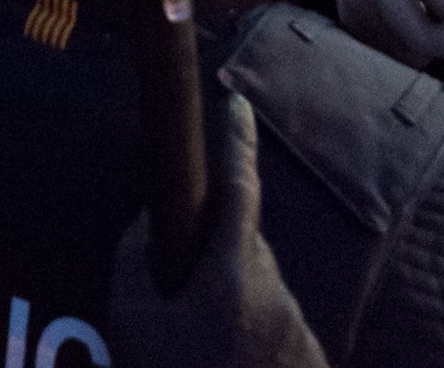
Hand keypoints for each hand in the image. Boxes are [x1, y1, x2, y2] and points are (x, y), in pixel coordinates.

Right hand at [105, 89, 330, 367]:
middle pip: (243, 249)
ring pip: (258, 295)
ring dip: (229, 309)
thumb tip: (147, 226)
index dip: (234, 142)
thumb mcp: (132, 326)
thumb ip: (133, 262)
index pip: (238, 188)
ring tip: (199, 357)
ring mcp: (299, 334)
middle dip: (214, 257)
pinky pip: (274, 334)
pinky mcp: (311, 363)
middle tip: (178, 301)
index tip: (235, 102)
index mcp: (233, 276)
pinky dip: (248, 344)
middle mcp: (276, 295)